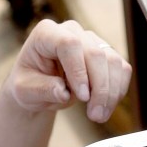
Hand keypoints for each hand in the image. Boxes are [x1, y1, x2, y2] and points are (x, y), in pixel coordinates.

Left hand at [6, 19, 131, 122]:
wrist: (38, 88)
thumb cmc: (29, 85)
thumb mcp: (24, 91)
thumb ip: (41, 89)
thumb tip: (62, 92)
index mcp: (46, 34)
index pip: (69, 44)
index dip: (79, 70)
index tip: (82, 96)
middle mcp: (71, 31)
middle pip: (95, 54)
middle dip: (99, 88)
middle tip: (94, 115)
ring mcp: (91, 40)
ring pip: (113, 62)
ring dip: (111, 93)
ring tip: (99, 115)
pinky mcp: (106, 54)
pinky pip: (122, 69)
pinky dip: (118, 91)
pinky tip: (106, 107)